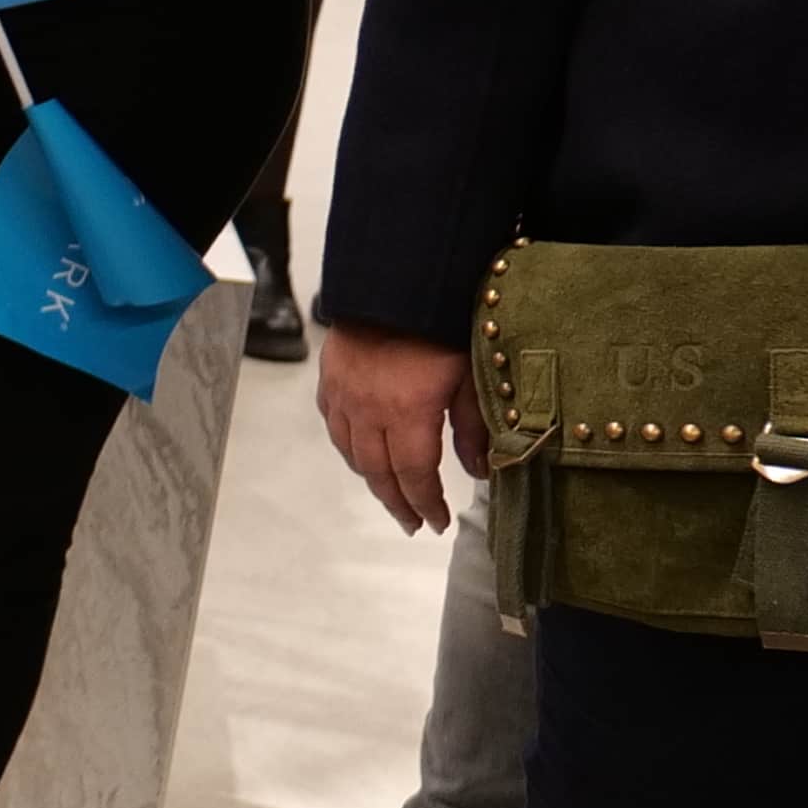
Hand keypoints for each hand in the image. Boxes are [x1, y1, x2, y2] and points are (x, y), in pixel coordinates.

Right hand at [317, 324, 478, 534]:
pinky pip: (334, 426)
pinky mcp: (330, 381)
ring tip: (389, 493)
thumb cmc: (441, 328)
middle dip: (398, 502)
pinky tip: (361, 452)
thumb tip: (477, 471)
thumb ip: (472, 428)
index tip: (436, 523)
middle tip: (413, 522)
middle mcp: (369, 413)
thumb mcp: (470, 377)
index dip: (426, 504)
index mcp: (408, 414)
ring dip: (372, 479)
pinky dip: (348, 447)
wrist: (395, 284)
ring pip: (352, 453)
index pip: (415, 475)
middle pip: (379, 473)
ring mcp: (344, 398)